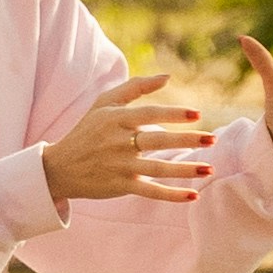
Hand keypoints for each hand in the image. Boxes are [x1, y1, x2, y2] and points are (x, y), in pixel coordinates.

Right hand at [42, 72, 211, 207]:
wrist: (60, 167)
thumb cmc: (87, 130)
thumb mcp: (104, 103)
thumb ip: (135, 87)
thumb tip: (167, 76)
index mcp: (115, 119)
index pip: (148, 114)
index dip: (172, 114)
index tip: (197, 114)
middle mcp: (118, 143)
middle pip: (157, 141)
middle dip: (186, 140)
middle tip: (212, 138)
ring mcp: (120, 166)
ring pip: (157, 169)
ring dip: (185, 170)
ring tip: (210, 169)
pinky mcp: (121, 186)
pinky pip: (150, 192)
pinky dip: (171, 195)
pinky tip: (192, 195)